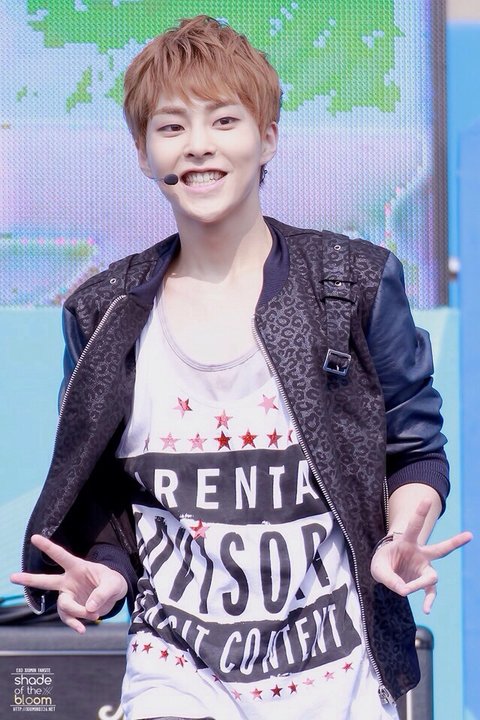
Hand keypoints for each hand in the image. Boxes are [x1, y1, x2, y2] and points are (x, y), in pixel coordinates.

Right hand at [10, 534, 127, 632]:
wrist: (114, 595)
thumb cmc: (113, 582)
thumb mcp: (114, 584)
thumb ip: (103, 593)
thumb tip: (89, 608)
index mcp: (77, 567)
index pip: (61, 555)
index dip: (48, 546)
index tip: (34, 537)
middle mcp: (68, 581)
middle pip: (46, 581)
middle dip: (29, 579)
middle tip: (12, 577)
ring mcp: (68, 595)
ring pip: (62, 606)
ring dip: (76, 612)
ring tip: (93, 614)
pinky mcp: (72, 608)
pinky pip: (68, 618)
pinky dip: (75, 624)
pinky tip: (82, 629)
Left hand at [370, 498, 471, 613]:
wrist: (387, 568)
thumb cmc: (383, 562)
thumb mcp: (378, 567)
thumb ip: (388, 577)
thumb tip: (404, 591)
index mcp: (406, 542)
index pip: (413, 527)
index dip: (420, 513)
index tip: (425, 499)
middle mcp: (420, 554)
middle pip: (440, 549)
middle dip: (455, 542)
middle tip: (470, 535)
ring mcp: (424, 568)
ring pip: (433, 576)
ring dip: (420, 584)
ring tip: (405, 589)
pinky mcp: (423, 581)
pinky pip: (430, 592)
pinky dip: (428, 601)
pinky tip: (426, 610)